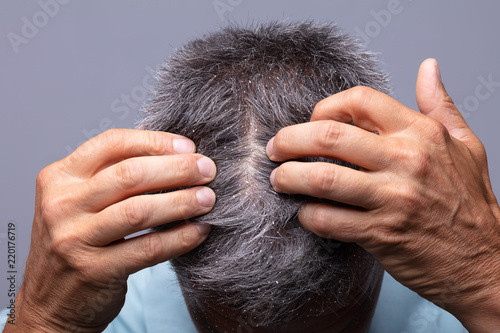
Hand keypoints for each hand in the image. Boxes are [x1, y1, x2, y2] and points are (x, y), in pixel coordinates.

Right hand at [6, 129, 215, 331]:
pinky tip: (199, 230)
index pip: (112, 144)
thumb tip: (175, 156)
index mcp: (59, 177)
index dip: (155, 142)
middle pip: (130, 174)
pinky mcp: (94, 271)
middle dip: (177, 169)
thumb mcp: (80, 202)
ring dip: (182, 201)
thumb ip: (113, 178)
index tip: (188, 147)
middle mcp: (61, 205)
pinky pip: (148, 248)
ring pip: (140, 210)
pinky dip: (180, 237)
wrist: (50, 302)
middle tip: (207, 170)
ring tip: (208, 199)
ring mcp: (74, 239)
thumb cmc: (77, 242)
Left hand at [266, 59, 499, 331]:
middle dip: (290, 140)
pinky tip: (305, 212)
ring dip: (289, 177)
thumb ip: (439, 104)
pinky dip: (308, 215)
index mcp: (421, 133)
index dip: (326, 107)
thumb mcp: (464, 144)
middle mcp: (406, 161)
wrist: (485, 261)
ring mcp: (393, 199)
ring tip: (279, 179)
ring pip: (323, 178)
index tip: (313, 122)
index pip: (359, 100)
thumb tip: (427, 67)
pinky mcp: (381, 234)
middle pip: (329, 136)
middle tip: (275, 148)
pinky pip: (328, 220)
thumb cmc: (471, 202)